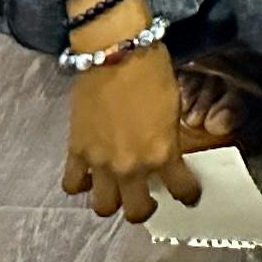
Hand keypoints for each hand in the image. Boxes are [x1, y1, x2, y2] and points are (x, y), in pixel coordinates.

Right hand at [61, 46, 199, 222]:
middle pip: (135, 212)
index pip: (181, 189)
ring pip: (103, 207)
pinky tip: (88, 175)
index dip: (188, 194)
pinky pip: (72, 184)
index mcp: (162, 153)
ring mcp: (101, 162)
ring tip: (116, 190)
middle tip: (147, 198)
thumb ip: (167, 138)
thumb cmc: (151, 71)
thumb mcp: (173, 107)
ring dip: (112, 201)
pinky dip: (80, 184)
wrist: (116, 50)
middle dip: (144, 209)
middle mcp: (131, 166)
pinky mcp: (76, 151)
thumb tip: (163, 152)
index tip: (188, 195)